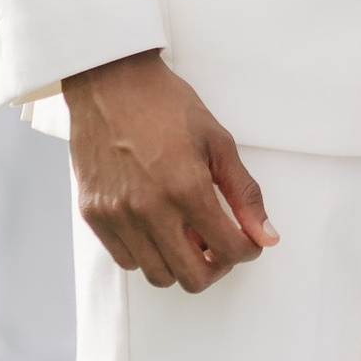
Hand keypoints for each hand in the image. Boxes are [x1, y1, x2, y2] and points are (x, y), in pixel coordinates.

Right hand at [63, 49, 277, 292]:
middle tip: (220, 247)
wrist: (111, 83)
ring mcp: (117, 215)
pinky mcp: (93, 214)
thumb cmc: (165, 105)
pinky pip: (126, 259)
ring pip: (158, 274)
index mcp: (186, 187)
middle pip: (193, 277)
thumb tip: (267, 235)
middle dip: (216, 268)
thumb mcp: (218, 142)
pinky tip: (158, 228)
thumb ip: (244, 193)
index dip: (248, 251)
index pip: (229, 250)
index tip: (248, 242)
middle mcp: (149, 208)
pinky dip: (148, 254)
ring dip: (180, 263)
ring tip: (187, 234)